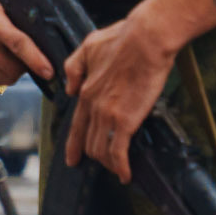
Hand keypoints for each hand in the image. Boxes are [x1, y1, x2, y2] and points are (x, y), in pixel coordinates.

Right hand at [0, 0, 52, 90]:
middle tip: (29, 57)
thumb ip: (27, 22)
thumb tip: (52, 45)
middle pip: (11, 68)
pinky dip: (0, 75)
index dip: (35, 60)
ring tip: (12, 56)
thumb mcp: (11, 3)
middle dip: (25, 67)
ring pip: (2, 78)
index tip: (49, 72)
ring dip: (13, 72)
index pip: (17, 43)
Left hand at [62, 3, 179, 182]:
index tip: (72, 158)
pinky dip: (121, 167)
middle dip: (91, 156)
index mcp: (85, 89)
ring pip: (100, 150)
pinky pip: (118, 151)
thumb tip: (69, 89)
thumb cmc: (121, 38)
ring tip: (116, 170)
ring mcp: (107, 114)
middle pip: (87, 140)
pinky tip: (125, 176)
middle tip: (98, 167)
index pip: (75, 124)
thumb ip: (74, 67)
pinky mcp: (125, 120)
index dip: (73, 144)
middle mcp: (92, 105)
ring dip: (108, 163)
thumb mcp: (87, 47)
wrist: (145, 39)